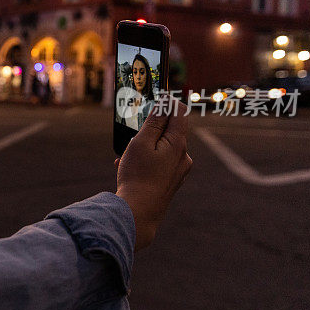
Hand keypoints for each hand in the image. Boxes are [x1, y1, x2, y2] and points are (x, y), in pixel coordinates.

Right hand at [115, 96, 191, 250]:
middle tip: (134, 130)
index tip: (159, 95)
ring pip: (163, 150)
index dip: (169, 102)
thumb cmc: (137, 176)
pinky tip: (127, 168)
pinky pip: (160, 165)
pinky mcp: (171, 184)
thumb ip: (154, 122)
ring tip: (125, 155)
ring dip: (145, 147)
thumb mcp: (141, 143)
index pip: (179, 113)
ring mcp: (179, 172)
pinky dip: (146, 161)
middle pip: (170, 132)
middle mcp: (184, 157)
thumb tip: (165, 103)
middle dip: (151, 128)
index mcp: (178, 144)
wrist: (138, 214)